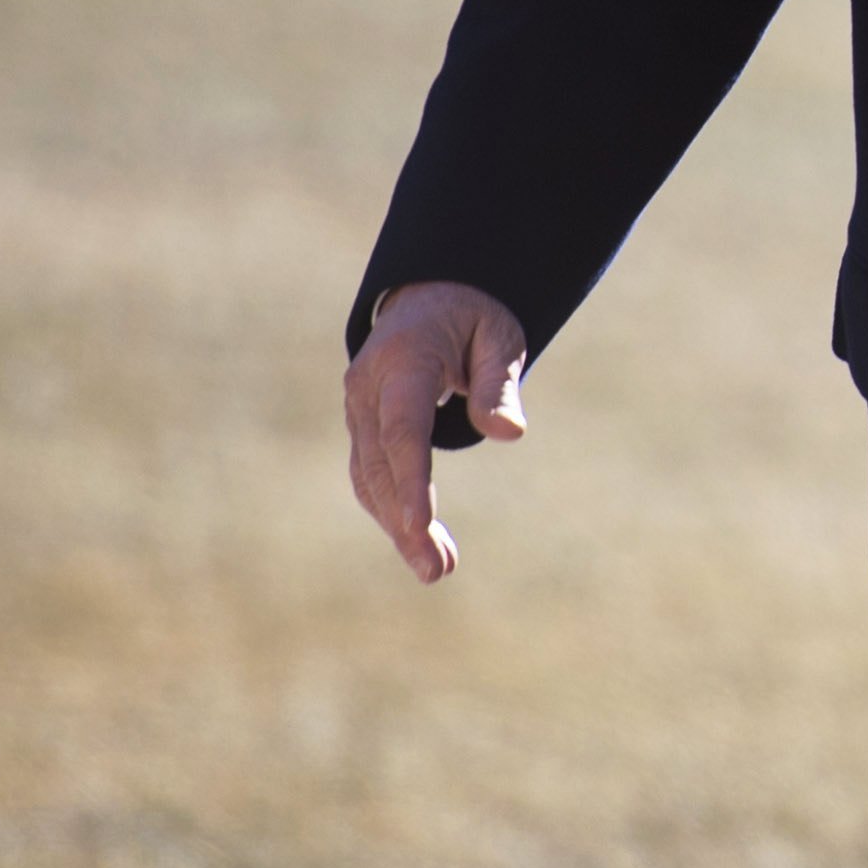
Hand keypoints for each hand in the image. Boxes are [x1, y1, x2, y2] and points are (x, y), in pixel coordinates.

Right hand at [342, 280, 529, 583]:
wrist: (430, 297)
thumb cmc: (473, 317)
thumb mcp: (499, 335)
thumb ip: (499, 382)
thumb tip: (508, 432)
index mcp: (404, 359)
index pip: (404, 429)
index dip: (410, 482)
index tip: (420, 527)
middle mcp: (368, 386)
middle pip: (381, 464)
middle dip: (403, 522)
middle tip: (436, 570)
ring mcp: (358, 407)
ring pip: (369, 477)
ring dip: (397, 526)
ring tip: (436, 568)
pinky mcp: (362, 426)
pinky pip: (370, 474)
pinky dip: (390, 511)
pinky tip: (419, 541)